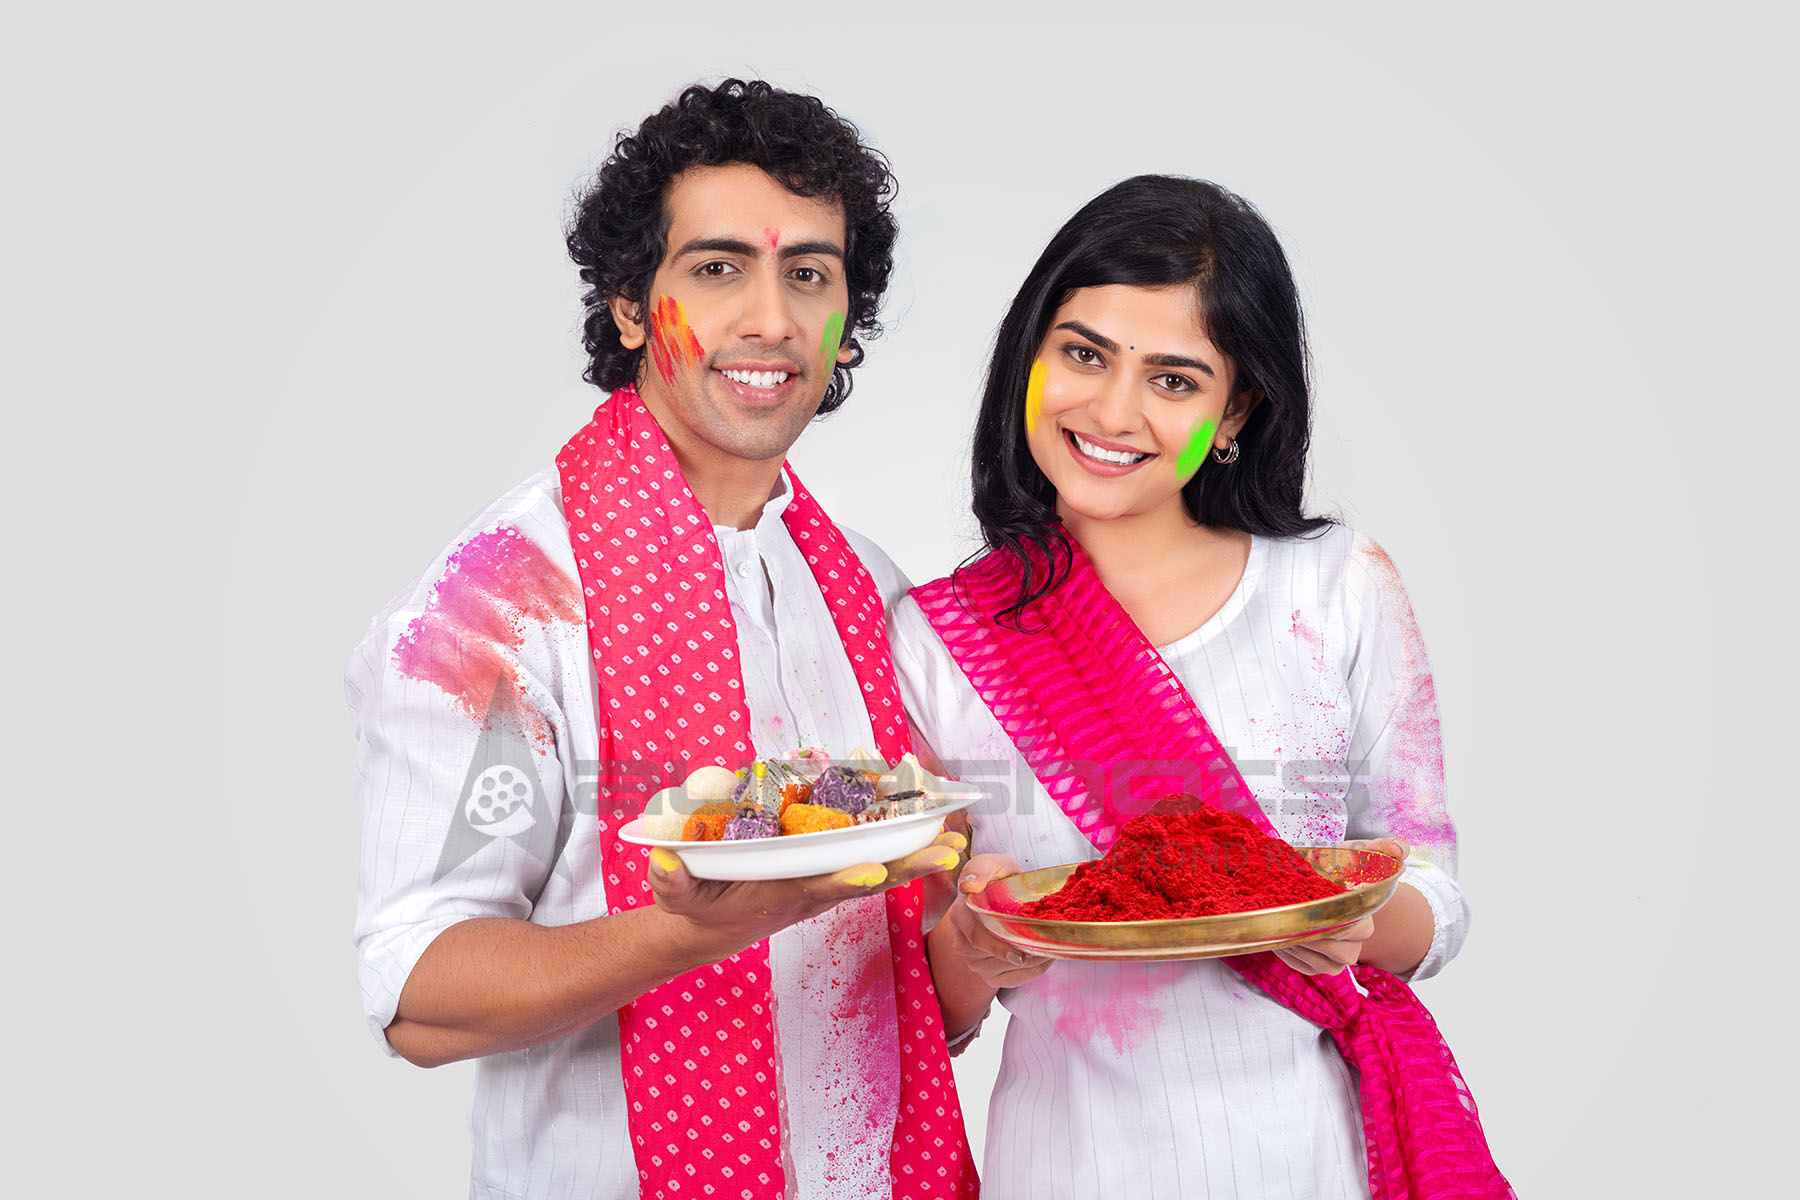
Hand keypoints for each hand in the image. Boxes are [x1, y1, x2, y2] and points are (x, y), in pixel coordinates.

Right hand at [647, 830, 967, 963]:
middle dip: (908, 865)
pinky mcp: (825, 868)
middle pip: (866, 875)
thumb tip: (662, 861)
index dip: (843, 882)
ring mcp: (823, 880)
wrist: (711, 924)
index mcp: (781, 896)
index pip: (817, 889)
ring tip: (956, 841)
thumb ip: (671, 880)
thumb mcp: (677, 896)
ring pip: (876, 864)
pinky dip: (896, 840)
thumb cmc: (695, 907)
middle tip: (949, 852)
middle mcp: (812, 889)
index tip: (873, 876)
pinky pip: (866, 852)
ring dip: (915, 853)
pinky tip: (924, 821)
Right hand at [944, 853, 1053, 988]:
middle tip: (1049, 943)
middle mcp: (962, 942)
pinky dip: (1031, 972)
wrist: (1001, 891)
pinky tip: (1042, 957)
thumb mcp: (989, 864)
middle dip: (1024, 952)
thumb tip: (969, 886)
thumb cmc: (996, 876)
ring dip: (1031, 961)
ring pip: (1004, 970)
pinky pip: (1010, 981)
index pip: (979, 938)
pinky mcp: (987, 974)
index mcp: (961, 915)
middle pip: (994, 957)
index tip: (1024, 950)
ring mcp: (973, 961)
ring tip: (1049, 946)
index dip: (1002, 946)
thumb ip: (978, 870)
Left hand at [1271, 836, 1408, 975]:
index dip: (1327, 920)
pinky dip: (1288, 955)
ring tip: (1281, 923)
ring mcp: (1338, 957)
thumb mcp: (1357, 851)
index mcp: (1365, 917)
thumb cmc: (1340, 866)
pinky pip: (1303, 968)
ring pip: (1319, 965)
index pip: (1352, 929)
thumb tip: (1397, 848)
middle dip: (1310, 935)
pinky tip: (1278, 935)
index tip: (1306, 902)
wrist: (1326, 881)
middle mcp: (1355, 943)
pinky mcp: (1318, 964)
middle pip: (1339, 953)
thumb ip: (1380, 847)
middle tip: (1288, 914)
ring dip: (1296, 946)